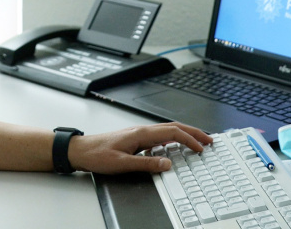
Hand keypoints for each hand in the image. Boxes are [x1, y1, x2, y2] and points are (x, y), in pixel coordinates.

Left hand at [67, 122, 212, 174]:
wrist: (81, 150)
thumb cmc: (97, 155)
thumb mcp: (122, 164)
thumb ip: (146, 164)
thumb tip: (168, 164)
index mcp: (141, 133)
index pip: (172, 132)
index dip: (190, 139)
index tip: (202, 148)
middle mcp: (141, 130)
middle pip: (174, 127)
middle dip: (193, 132)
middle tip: (209, 140)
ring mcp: (138, 132)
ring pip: (168, 129)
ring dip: (184, 133)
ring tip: (197, 140)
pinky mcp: (135, 137)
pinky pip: (160, 134)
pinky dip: (173, 137)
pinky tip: (175, 145)